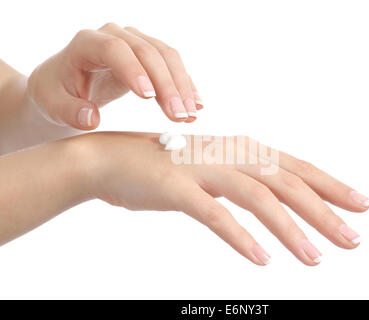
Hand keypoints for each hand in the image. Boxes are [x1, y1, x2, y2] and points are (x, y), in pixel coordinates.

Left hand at [26, 23, 201, 129]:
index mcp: (86, 43)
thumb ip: (68, 111)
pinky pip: (172, 64)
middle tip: (180, 115)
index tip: (148, 97)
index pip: (114, 50)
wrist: (67, 84)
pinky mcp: (148, 54)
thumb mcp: (52, 103)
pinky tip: (196, 104)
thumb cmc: (57, 93)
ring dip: (182, 86)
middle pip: (147, 53)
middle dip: (167, 85)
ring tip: (192, 114)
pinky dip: (185, 84)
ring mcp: (134, 42)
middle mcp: (113, 35)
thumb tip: (91, 118)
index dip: (133, 70)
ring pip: (166, 56)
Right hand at [81, 132, 368, 265]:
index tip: (360, 205)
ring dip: (288, 229)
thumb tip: (278, 203)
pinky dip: (239, 236)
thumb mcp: (213, 171)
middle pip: (286, 182)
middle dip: (323, 211)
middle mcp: (229, 155)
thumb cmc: (165, 169)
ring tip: (315, 259)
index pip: (296, 168)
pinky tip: (261, 259)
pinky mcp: (178, 188)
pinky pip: (214, 214)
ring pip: (257, 197)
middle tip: (353, 240)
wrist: (111, 160)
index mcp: (241, 151)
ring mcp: (203, 170)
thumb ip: (244, 182)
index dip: (330, 186)